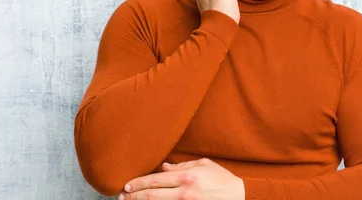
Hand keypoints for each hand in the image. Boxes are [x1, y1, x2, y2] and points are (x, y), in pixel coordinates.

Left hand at [119, 158, 244, 199]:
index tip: (127, 185)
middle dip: (134, 196)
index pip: (156, 180)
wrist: (239, 197)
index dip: (139, 183)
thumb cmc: (222, 179)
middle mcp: (185, 192)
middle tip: (122, 196)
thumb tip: (163, 168)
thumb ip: (182, 166)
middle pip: (152, 195)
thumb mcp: (204, 165)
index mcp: (187, 177)